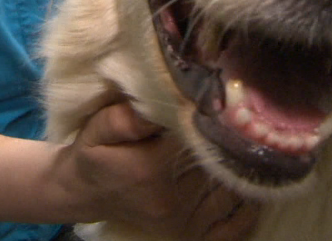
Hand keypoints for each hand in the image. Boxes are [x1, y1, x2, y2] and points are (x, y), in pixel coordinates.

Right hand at [63, 99, 260, 240]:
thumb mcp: (99, 128)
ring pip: (232, 194)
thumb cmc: (94, 154)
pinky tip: (248, 186)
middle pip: (220, 167)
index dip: (216, 122)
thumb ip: (125, 117)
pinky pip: (233, 227)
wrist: (83, 193)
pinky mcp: (188, 236)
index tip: (222, 106)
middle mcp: (170, 200)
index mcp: (149, 168)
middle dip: (233, 145)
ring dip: (245, 172)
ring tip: (247, 149)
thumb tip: (157, 104)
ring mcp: (181, 223)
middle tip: (242, 124)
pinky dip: (247, 208)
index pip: (199, 140)